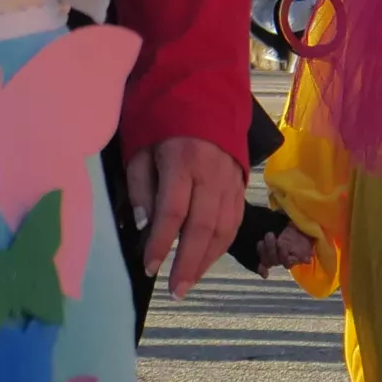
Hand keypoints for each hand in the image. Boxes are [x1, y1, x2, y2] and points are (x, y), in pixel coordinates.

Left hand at [126, 135, 245, 298]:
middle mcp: (212, 173)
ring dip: (207, 261)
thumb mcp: (140, 146)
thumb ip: (141, 186)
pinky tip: (206, 261)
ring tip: (189, 283)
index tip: (149, 268)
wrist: (203, 90)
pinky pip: (234, 221)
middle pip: (203, 226)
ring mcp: (231, 179)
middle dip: (188, 263)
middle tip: (175, 291)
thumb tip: (146, 225)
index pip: (174, 211)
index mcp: (183, 160)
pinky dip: (221, 245)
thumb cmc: (162, 120)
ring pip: (224, 228)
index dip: (162, 243)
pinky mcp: (241, 183)